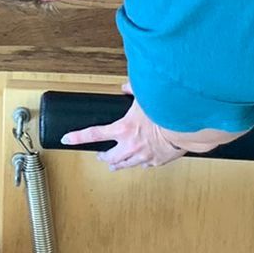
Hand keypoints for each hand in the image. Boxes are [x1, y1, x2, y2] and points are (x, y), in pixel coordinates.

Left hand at [59, 85, 237, 171]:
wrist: (187, 128)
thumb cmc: (166, 111)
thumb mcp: (146, 95)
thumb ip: (133, 89)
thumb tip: (126, 86)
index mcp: (123, 129)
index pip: (93, 134)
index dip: (77, 137)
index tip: (66, 139)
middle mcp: (130, 145)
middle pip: (110, 156)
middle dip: (103, 156)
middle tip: (100, 156)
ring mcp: (144, 155)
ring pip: (125, 164)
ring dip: (118, 164)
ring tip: (114, 165)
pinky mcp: (158, 161)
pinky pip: (146, 165)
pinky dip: (142, 163)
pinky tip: (142, 163)